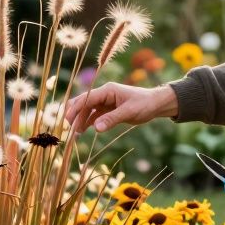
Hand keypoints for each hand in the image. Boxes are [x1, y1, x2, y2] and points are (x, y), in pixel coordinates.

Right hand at [64, 83, 178, 133]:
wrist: (156, 104)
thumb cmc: (144, 104)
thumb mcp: (129, 112)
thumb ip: (112, 119)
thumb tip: (96, 128)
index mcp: (107, 90)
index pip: (86, 98)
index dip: (75, 109)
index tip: (68, 121)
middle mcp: (103, 94)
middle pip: (82, 103)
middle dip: (75, 114)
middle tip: (70, 129)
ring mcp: (105, 102)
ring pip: (86, 110)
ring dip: (80, 119)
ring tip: (76, 133)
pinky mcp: (108, 109)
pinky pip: (93, 115)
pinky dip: (87, 122)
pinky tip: (83, 131)